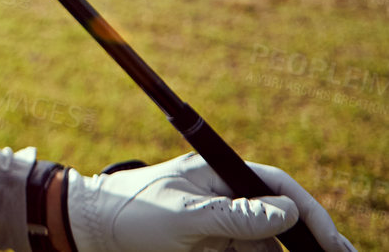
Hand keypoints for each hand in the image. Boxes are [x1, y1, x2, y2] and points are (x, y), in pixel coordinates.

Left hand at [64, 151, 356, 251]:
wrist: (89, 230)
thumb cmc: (130, 212)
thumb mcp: (185, 216)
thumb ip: (235, 216)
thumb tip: (288, 211)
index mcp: (218, 174)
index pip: (276, 185)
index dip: (308, 212)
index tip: (328, 240)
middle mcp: (223, 197)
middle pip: (279, 217)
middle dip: (309, 238)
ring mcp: (218, 224)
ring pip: (266, 243)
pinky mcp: (210, 246)